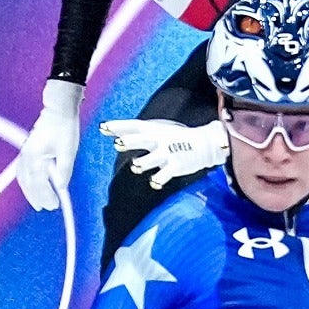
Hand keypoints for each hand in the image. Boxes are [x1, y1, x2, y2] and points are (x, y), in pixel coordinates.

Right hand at [15, 80, 83, 210]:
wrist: (58, 109)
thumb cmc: (64, 127)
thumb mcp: (69, 151)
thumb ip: (64, 171)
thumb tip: (61, 187)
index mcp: (36, 157)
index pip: (40, 184)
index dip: (46, 196)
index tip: (54, 205)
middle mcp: (27, 156)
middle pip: (29, 183)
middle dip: (37, 197)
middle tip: (47, 208)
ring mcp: (25, 152)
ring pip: (22, 177)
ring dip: (29, 191)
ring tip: (37, 202)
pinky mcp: (27, 149)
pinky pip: (22, 170)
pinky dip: (26, 181)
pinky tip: (31, 186)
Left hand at [100, 118, 228, 189]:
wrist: (205, 144)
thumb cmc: (176, 138)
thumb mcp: (158, 130)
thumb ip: (138, 134)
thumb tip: (115, 137)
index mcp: (153, 130)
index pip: (133, 126)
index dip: (118, 126)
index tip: (103, 127)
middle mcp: (158, 140)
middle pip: (141, 140)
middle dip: (130, 141)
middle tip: (118, 143)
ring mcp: (167, 153)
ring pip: (151, 159)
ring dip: (142, 163)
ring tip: (137, 165)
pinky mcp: (175, 166)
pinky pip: (164, 175)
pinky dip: (157, 181)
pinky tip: (154, 182)